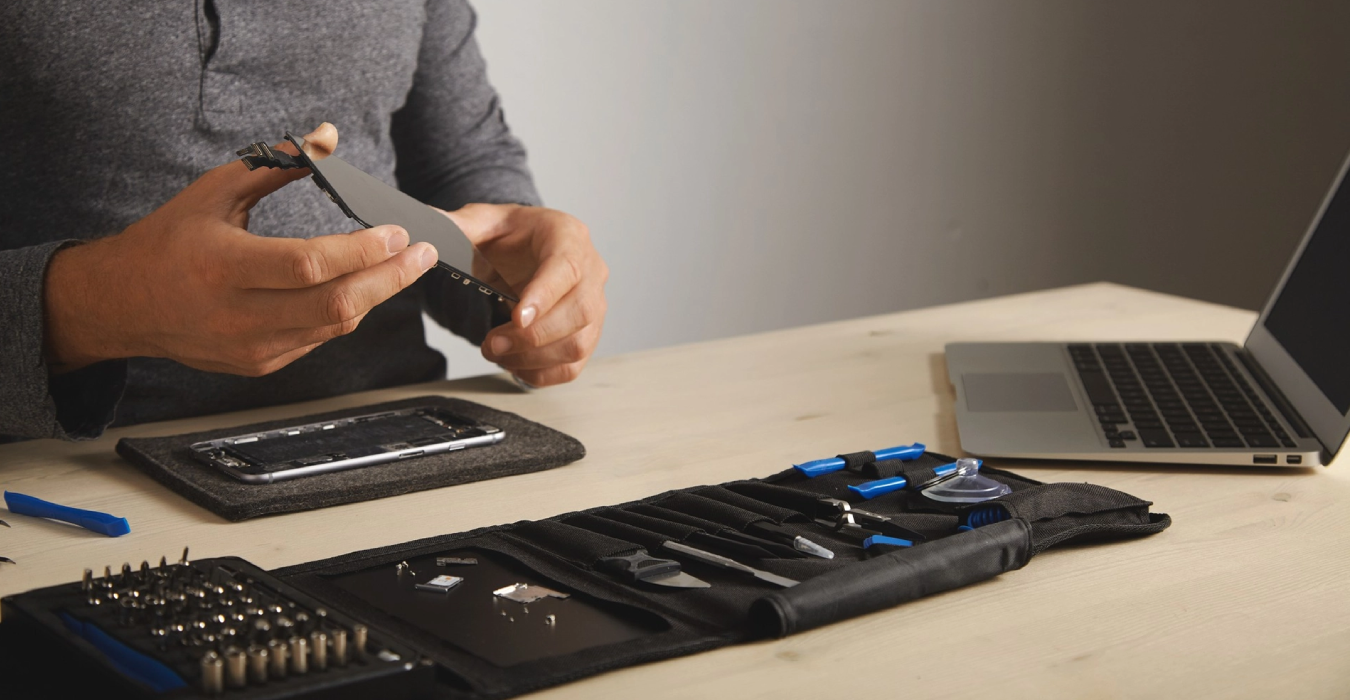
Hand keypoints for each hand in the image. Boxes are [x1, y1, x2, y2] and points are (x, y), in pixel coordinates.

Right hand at [44, 123, 438, 375]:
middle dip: (391, 278)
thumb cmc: (171, 240)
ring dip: (377, 295)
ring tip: (405, 266)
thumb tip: (328, 135)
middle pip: (336, 305)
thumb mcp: (215, 191)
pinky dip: (347, 312)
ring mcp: (251, 346)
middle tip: (424, 254)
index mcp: (223, 266)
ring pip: (335, 326)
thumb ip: (276, 164)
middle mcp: (237, 314)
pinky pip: (319, 339)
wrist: (124, 304)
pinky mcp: (260, 364)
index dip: (362, 252)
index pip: (310, 265)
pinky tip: (364, 287)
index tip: (398, 232)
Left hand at [441, 204, 607, 386]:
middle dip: (531, 337)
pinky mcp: (587, 335)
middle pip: (579, 312)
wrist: (527, 248)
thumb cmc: (511, 235)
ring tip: (495, 352)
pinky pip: (572, 366)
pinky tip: (513, 363)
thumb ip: (456, 226)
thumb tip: (424, 232)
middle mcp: (591, 271)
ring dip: (533, 358)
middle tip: (491, 343)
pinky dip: (540, 373)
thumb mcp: (482, 221)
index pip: (566, 268)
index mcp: (568, 236)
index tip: (516, 318)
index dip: (544, 296)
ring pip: (578, 344)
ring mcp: (594, 306)